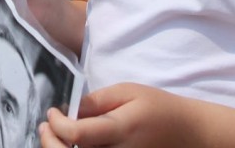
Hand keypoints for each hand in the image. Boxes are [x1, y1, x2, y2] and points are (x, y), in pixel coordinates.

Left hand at [39, 84, 190, 147]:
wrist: (189, 134)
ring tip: (54, 135)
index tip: (53, 111)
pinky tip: (71, 144)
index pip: (77, 135)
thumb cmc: (158, 108)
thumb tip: (69, 110)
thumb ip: (97, 101)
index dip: (57, 124)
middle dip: (51, 143)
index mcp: (121, 129)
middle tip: (45, 127)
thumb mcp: (128, 92)